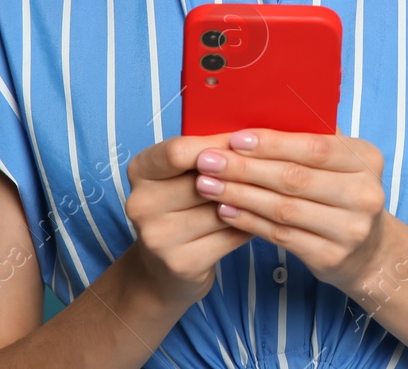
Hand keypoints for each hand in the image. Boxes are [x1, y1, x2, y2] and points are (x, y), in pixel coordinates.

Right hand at [123, 134, 257, 306]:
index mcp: (140, 170)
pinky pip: (231, 235)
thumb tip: (251, 138)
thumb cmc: (181, 206)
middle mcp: (141, 203)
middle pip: (204, 181)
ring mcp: (158, 237)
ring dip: (250, 201)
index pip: (178, 151)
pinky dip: (251, 224)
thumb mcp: (181, 173)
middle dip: (240, 175)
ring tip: (267, 192)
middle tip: (267, 169)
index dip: (217, 146)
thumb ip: (207, 153)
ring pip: (223, 209)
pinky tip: (260, 218)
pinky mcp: (181, 263)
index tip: (244, 144)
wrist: (161, 268)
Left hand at [191, 127, 388, 290]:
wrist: (368, 250)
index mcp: (366, 159)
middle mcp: (364, 194)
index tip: (234, 138)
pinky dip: (248, 221)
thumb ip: (310, 137)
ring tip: (207, 184)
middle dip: (245, 168)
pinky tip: (225, 209)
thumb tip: (258, 111)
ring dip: (240, 194)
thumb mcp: (340, 162)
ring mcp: (349, 230)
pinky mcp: (330, 257)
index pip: (314, 147)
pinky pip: (280, 235)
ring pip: (283, 209)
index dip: (272, 143)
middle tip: (208, 160)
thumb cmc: (342, 192)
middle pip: (295, 178)